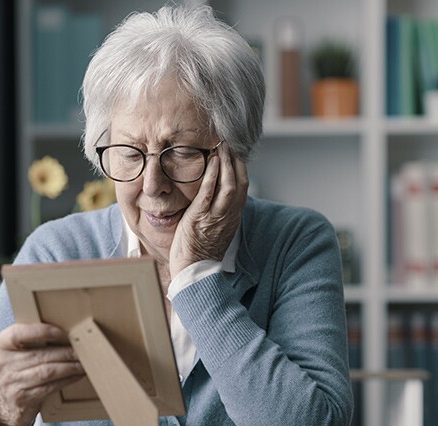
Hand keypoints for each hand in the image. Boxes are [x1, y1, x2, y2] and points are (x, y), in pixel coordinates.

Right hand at [0, 323, 83, 425]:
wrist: (2, 400)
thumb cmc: (14, 367)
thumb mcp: (12, 350)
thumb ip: (28, 338)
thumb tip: (63, 330)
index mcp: (0, 346)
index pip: (19, 334)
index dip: (42, 332)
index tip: (62, 333)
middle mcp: (2, 364)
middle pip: (40, 355)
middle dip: (65, 351)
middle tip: (82, 349)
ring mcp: (11, 383)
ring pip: (47, 372)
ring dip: (69, 366)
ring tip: (83, 362)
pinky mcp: (22, 398)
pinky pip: (49, 387)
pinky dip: (66, 379)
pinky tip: (76, 374)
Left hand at [169, 143, 247, 276]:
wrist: (194, 270)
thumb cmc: (201, 251)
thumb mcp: (217, 229)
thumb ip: (220, 212)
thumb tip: (216, 197)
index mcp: (234, 216)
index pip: (243, 187)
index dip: (241, 168)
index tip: (236, 153)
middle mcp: (229, 215)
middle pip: (239, 182)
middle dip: (235, 161)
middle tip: (229, 143)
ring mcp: (216, 216)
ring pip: (228, 185)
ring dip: (226, 163)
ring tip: (221, 147)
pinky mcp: (200, 217)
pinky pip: (209, 192)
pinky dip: (212, 175)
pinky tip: (211, 162)